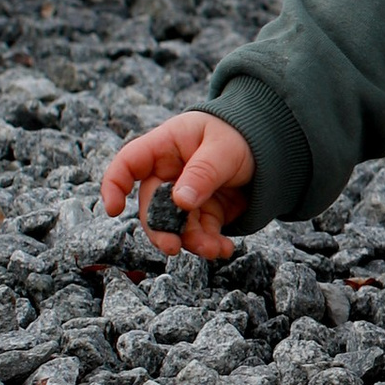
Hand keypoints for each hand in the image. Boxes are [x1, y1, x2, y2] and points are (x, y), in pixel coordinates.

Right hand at [101, 111, 254, 262]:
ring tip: (213, 250)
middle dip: (160, 229)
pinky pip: (200, 233)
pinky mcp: (204, 213)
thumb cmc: (240, 135)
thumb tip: (180, 202)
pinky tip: (224, 249)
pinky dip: (210, 244)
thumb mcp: (223, 148)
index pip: (128, 163)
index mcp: (165, 146)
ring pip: (176, 226)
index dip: (113, 185)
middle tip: (173, 247)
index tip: (113, 210)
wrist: (271, 148)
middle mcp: (169, 174)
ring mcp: (185, 196)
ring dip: (191, 242)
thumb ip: (202, 172)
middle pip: (151, 206)